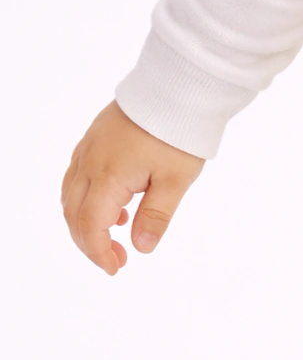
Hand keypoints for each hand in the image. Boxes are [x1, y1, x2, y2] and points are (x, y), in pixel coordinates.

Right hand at [61, 102, 204, 275]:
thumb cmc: (175, 135)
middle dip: (89, 243)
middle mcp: (89, 164)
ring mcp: (88, 151)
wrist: (172, 91)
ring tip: (114, 237)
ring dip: (84, 223)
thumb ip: (155, 217)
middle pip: (73, 214)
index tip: (117, 268)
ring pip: (71, 196)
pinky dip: (86, 201)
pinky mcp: (93, 142)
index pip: (90, 226)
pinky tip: (115, 209)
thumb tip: (141, 247)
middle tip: (117, 260)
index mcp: (108, 177)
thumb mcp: (174, 182)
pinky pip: (77, 178)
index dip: (98, 253)